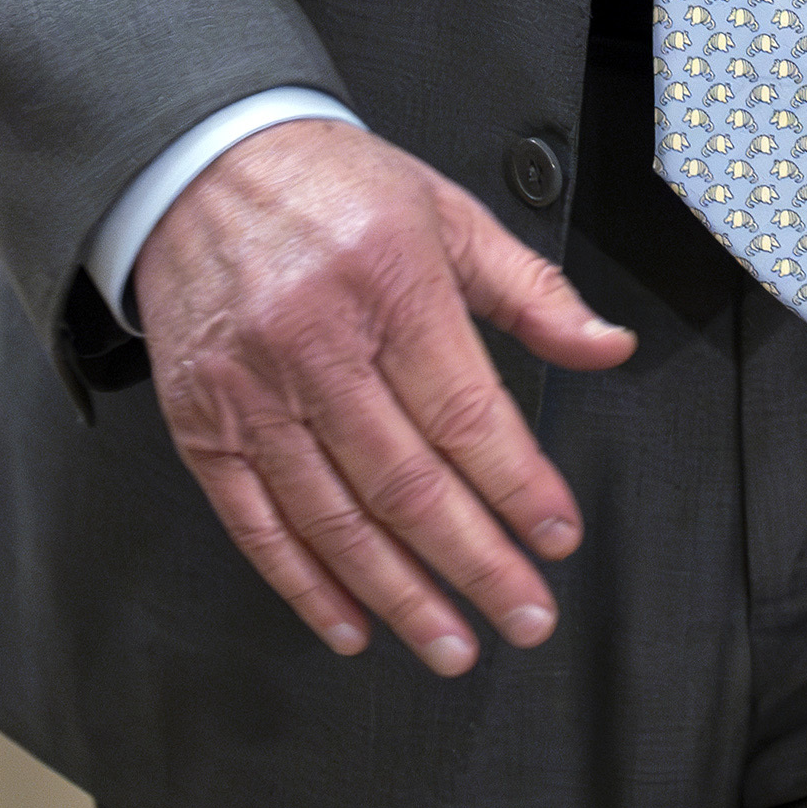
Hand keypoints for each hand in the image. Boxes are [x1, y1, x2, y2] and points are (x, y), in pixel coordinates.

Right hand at [131, 117, 638, 672]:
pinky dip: (304, 584)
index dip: (518, 487)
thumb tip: (607, 348)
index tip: (558, 538)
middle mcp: (316, 344)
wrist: (199, 164)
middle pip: (405, 481)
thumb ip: (531, 292)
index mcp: (389, 285)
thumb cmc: (333, 189)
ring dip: (398, 594)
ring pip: (333, 517)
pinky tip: (352, 624)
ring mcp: (250, 392)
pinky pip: (255, 523)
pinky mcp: (200, 423)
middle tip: (524, 617)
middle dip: (474, 562)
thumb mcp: (447, 215)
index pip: (466, 413)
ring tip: (451, 643)